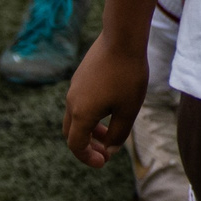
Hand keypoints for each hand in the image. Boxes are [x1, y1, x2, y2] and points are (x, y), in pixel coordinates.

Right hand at [61, 35, 147, 167]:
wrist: (122, 38)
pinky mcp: (80, 77)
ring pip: (75, 117)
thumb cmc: (128, 75)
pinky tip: (109, 108)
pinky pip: (79, 102)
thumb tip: (110, 149)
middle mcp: (72, 102)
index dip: (87, 157)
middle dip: (86, 145)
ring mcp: (74, 88)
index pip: (76, 145)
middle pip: (71, 133)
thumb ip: (119, 133)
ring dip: (89, 129)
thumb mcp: (129, 109)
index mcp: (81, 114)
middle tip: (105, 150)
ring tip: (109, 131)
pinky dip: (89, 113)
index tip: (103, 162)